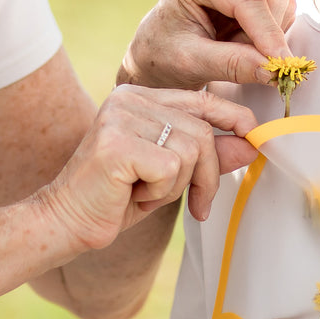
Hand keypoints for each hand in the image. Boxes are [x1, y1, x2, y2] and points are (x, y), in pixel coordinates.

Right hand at [35, 85, 258, 253]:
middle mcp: (128, 98)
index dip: (234, 119)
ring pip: (190, 150)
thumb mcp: (171, 175)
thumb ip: (207, 156)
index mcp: (139, 97)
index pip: (202, 100)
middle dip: (207, 175)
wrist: (65, 221)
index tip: (253, 141)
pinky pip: (170, 168)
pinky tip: (133, 195)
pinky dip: (160, 192)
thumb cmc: (116, 198)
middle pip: (201, 130)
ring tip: (145, 193)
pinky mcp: (116, 143)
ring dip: (177, 186)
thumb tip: (252, 143)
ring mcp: (120, 118)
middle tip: (193, 202)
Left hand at [119, 0, 295, 90]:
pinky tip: (240, 42)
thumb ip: (231, 65)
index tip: (281, 65)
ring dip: (265, 38)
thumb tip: (272, 70)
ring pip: (282, 4)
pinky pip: (283, 12)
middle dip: (264, 37)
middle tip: (237, 62)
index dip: (267, 32)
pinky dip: (269, 36)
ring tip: (229, 49)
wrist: (158, 51)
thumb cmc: (164, 53)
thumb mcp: (191, 63)